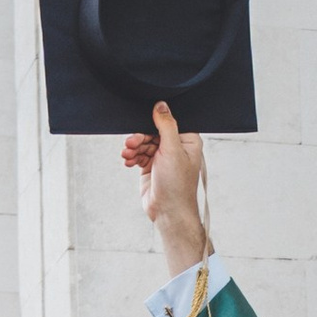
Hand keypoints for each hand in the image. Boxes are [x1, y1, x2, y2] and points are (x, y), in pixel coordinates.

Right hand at [123, 101, 207, 272]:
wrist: (168, 212)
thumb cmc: (177, 185)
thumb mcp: (172, 150)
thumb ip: (166, 125)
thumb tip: (161, 105)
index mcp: (188, 140)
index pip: (169, 121)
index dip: (155, 121)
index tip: (144, 122)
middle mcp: (176, 147)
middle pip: (153, 131)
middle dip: (140, 137)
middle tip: (130, 143)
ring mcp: (163, 158)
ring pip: (144, 143)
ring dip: (134, 147)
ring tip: (128, 155)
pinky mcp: (152, 167)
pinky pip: (139, 155)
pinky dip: (132, 157)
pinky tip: (128, 161)